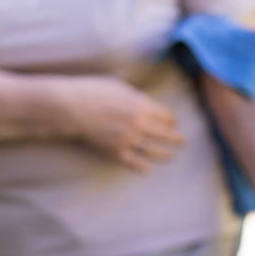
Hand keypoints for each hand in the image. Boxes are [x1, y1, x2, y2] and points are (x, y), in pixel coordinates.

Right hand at [60, 76, 182, 171]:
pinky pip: (134, 162)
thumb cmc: (93, 91)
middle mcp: (138, 123)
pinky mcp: (116, 151)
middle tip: (182, 141)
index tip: (172, 122)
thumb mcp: (119, 86)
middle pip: (165, 134)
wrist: (72, 107)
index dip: (171, 120)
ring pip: (153, 150)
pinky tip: (148, 169)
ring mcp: (128, 139)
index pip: (166, 116)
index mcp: (141, 105)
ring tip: (170, 156)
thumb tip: (145, 103)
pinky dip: (143, 167)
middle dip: (175, 138)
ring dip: (165, 154)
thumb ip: (135, 97)